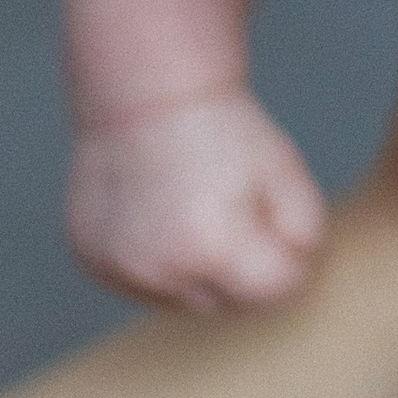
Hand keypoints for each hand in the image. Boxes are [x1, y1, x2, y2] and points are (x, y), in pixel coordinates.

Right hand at [67, 94, 326, 310]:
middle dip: (243, 270)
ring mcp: (118, 267)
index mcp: (212, 245)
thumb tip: (294, 278)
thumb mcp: (287, 173)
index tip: (278, 221)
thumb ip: (305, 238)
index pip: (275, 291)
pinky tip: (164, 217)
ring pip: (184, 301)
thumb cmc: (220, 129)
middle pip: (228, 303)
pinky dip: (160, 263)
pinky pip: (143, 286)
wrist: (145, 94)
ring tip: (199, 212)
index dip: (287, 258)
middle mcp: (158, 267)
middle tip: (237, 211)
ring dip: (200, 273)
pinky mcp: (92, 262)